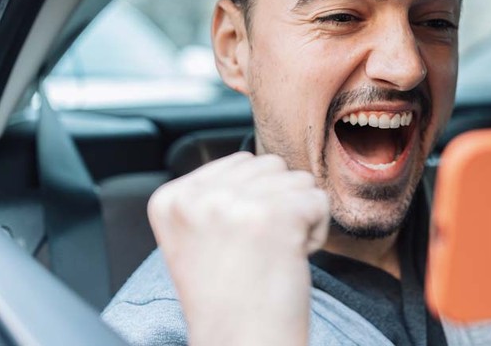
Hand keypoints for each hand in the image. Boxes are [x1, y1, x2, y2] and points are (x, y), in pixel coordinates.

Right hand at [148, 152, 329, 345]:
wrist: (244, 344)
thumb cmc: (230, 301)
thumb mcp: (196, 237)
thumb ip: (213, 195)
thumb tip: (252, 162)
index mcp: (170, 199)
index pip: (239, 162)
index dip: (252, 202)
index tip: (236, 245)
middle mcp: (199, 195)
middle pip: (270, 165)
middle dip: (277, 205)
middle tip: (258, 252)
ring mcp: (238, 202)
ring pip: (298, 179)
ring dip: (298, 217)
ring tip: (273, 255)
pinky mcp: (278, 213)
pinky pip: (319, 201)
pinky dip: (316, 232)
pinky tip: (290, 260)